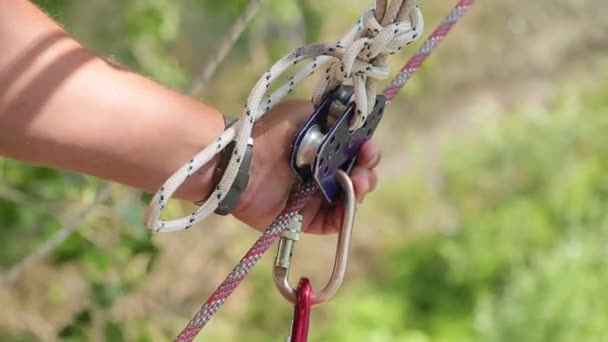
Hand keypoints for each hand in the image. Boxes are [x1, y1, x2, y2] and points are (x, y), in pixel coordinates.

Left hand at [232, 99, 380, 233]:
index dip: (366, 150)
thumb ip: (329, 118)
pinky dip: (346, 216)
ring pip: (350, 199)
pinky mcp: (306, 219)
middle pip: (357, 176)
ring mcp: (315, 197)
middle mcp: (322, 173)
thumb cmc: (271, 134)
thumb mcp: (302, 114)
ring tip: (358, 182)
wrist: (245, 162)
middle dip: (367, 171)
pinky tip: (351, 203)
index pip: (354, 152)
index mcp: (323, 148)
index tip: (366, 147)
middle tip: (363, 166)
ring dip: (361, 190)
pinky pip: (334, 222)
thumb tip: (351, 123)